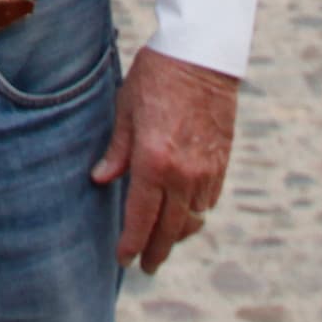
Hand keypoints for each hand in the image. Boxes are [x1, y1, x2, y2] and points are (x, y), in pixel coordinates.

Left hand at [92, 47, 236, 272]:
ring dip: (178, 234)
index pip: (141, 217)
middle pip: (170, 228)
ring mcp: (206, 170)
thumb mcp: (125, 109)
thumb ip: (116, 151)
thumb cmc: (157, 76)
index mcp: (153, 161)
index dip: (131, 243)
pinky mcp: (221, 162)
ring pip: (193, 219)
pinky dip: (196, 212)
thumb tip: (100, 179)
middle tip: (146, 266)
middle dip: (156, 251)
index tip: (124, 259)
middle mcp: (183, 173)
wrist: (202, 54)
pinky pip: (209, 200)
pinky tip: (185, 213)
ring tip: (164, 241)